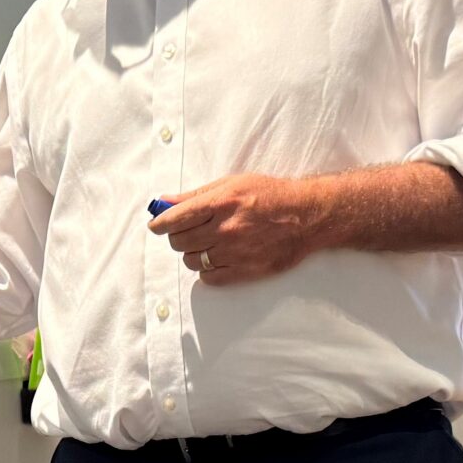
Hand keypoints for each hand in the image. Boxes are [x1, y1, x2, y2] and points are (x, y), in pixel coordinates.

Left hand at [147, 173, 334, 285]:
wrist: (306, 216)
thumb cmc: (269, 195)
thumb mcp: (232, 184)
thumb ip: (196, 195)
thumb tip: (165, 201)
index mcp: (221, 202)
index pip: (176, 218)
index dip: (160, 223)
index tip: (156, 226)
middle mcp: (226, 228)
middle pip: (180, 242)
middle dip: (177, 237)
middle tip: (186, 232)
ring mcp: (235, 252)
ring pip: (192, 261)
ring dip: (193, 254)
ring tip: (206, 244)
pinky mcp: (246, 270)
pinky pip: (209, 278)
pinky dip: (207, 270)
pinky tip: (216, 259)